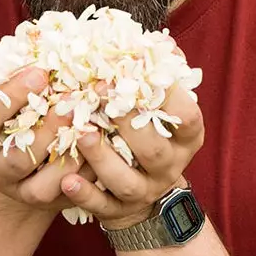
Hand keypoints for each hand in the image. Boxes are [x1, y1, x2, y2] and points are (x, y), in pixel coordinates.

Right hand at [0, 66, 96, 214]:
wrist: (24, 164)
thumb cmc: (19, 114)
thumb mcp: (12, 97)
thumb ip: (24, 78)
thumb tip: (53, 38)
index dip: (11, 96)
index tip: (41, 72)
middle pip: (17, 158)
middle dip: (47, 130)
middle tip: (72, 102)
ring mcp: (20, 192)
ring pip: (43, 186)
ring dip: (71, 156)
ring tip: (93, 127)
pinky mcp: (47, 205)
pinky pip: (69, 196)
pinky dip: (88, 173)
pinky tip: (105, 149)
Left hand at [59, 80, 204, 230]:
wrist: (140, 186)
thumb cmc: (146, 129)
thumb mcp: (159, 105)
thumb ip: (157, 76)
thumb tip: (158, 43)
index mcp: (185, 137)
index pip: (188, 117)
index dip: (167, 96)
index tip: (137, 72)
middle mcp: (170, 167)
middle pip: (155, 151)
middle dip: (129, 125)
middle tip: (100, 95)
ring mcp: (145, 192)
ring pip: (127, 183)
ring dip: (103, 158)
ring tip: (82, 134)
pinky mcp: (119, 211)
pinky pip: (102, 207)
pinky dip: (85, 195)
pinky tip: (67, 181)